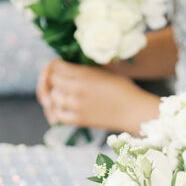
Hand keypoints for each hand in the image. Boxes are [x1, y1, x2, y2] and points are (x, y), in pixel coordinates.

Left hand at [36, 59, 159, 132]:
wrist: (134, 110)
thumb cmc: (123, 89)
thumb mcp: (104, 71)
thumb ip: (84, 68)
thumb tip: (68, 66)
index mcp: (84, 73)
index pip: (56, 66)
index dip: (54, 66)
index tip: (58, 68)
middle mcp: (77, 88)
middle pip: (51, 80)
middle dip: (52, 79)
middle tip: (58, 82)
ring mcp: (76, 105)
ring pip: (53, 97)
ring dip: (56, 95)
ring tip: (63, 94)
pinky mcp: (79, 120)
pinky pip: (59, 115)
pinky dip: (57, 111)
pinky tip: (63, 109)